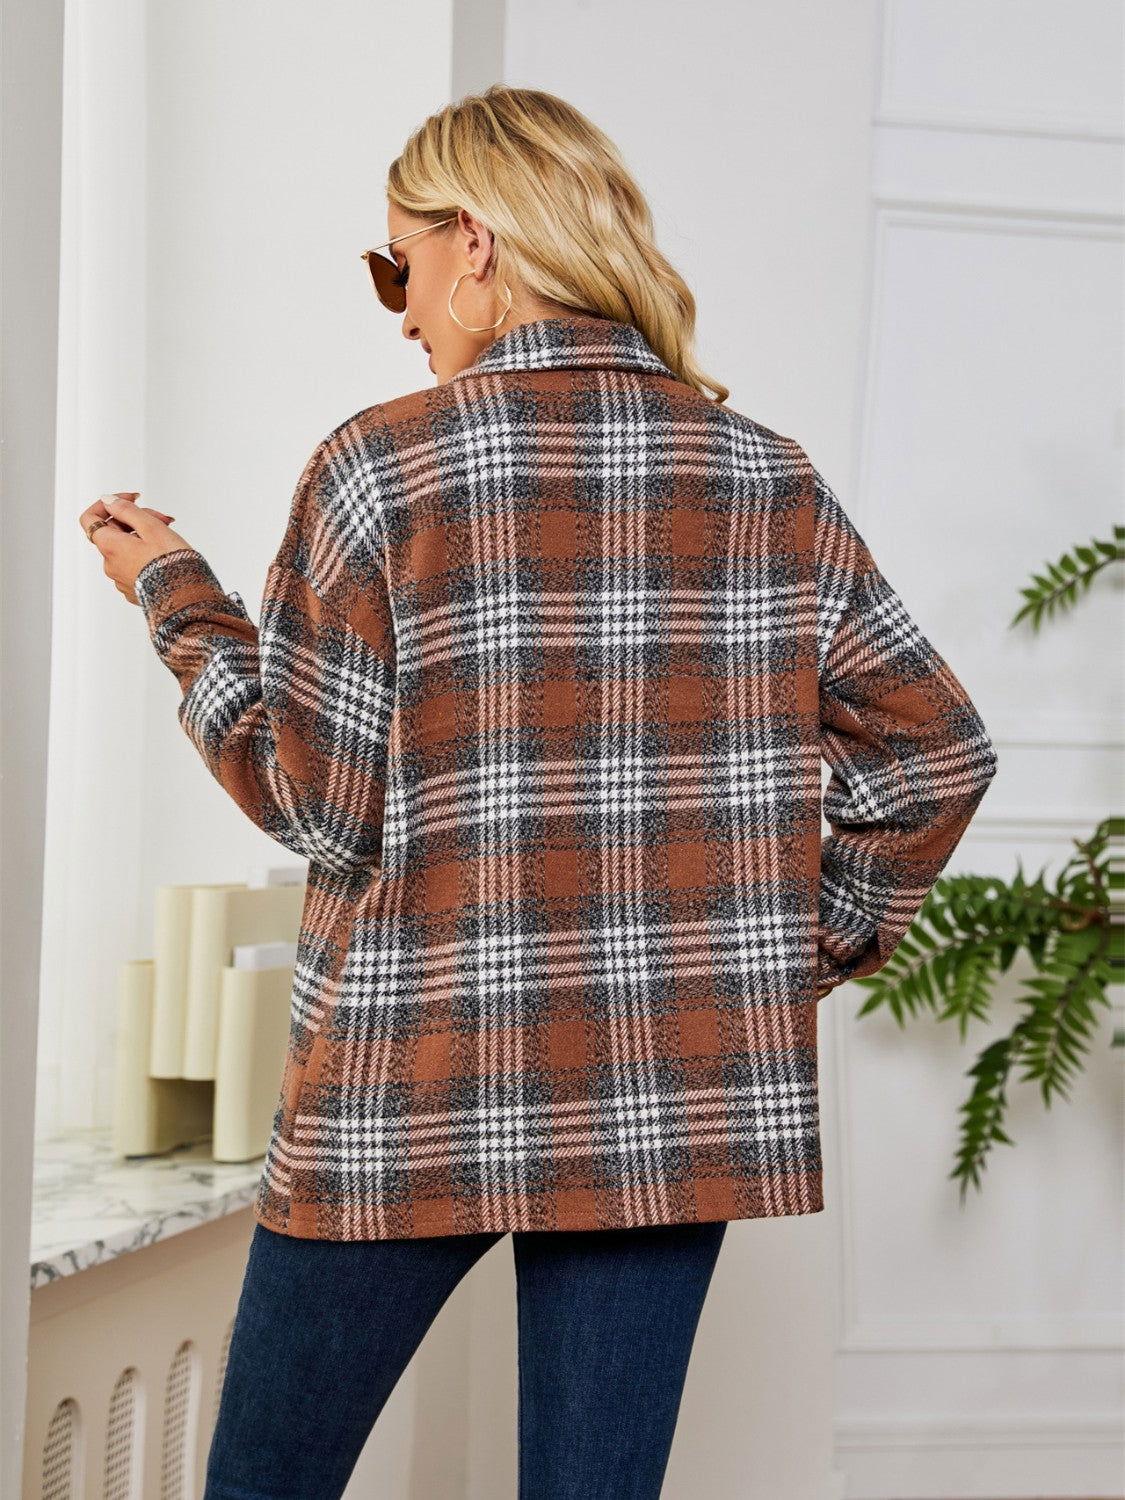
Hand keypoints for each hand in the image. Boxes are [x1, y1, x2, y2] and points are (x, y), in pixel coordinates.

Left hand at [79, 492, 193, 604]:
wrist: (186, 598)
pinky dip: (146, 556)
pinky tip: (165, 557)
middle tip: (165, 520)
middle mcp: (110, 564)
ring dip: (144, 538)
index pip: (90, 518)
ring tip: (170, 539)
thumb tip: (108, 501)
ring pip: (126, 548)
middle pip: (115, 531)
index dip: (108, 504)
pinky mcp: (134, 590)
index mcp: (110, 546)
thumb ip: (126, 510)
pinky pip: (134, 566)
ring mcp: (120, 579)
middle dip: (137, 520)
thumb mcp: (150, 527)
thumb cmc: (171, 563)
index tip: (131, 500)